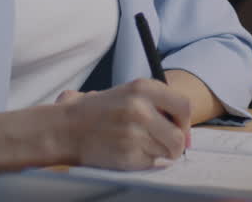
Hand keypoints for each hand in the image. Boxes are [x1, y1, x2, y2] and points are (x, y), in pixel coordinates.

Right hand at [54, 79, 190, 169]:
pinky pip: (150, 164)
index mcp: (143, 87)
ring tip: (139, 145)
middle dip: (176, 145)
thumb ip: (157, 103)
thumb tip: (184, 129)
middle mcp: (140, 108)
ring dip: (158, 153)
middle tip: (166, 145)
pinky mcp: (127, 155)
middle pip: (179, 136)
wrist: (65, 128)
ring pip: (166, 152)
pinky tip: (128, 152)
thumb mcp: (128, 92)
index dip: (186, 122)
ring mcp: (134, 133)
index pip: (184, 106)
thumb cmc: (97, 112)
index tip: (180, 130)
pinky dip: (144, 162)